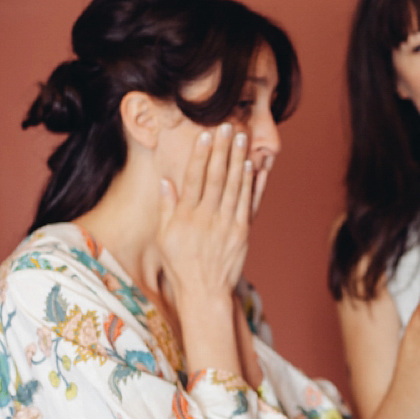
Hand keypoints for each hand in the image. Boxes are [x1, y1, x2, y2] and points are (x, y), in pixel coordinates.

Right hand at [157, 124, 253, 306]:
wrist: (204, 291)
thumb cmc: (180, 263)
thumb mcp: (164, 237)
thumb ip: (167, 208)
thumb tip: (166, 181)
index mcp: (186, 216)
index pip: (195, 179)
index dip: (202, 155)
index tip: (207, 135)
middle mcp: (208, 218)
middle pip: (217, 177)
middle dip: (223, 150)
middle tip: (228, 127)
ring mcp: (228, 225)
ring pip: (235, 187)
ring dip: (239, 160)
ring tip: (242, 139)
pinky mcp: (243, 232)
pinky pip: (249, 203)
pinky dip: (253, 184)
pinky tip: (255, 167)